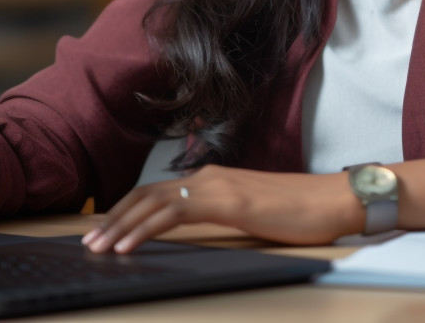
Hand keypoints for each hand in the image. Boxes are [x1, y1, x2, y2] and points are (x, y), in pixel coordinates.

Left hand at [81, 165, 363, 253]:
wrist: (336, 199)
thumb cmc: (302, 212)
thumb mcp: (253, 214)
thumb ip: (224, 216)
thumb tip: (200, 229)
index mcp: (214, 180)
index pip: (157, 193)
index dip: (126, 211)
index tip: (103, 230)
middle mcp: (209, 177)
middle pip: (146, 195)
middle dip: (112, 218)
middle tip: (88, 242)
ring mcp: (218, 186)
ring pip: (153, 203)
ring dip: (119, 226)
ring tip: (97, 248)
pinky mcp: (228, 201)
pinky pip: (174, 215)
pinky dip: (144, 229)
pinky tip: (128, 247)